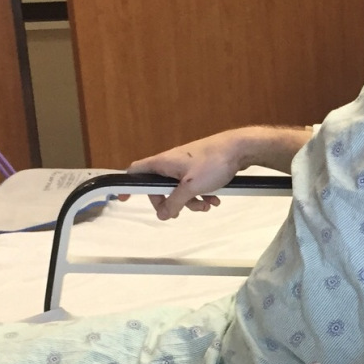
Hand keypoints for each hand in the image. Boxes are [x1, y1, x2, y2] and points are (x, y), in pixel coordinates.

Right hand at [125, 131, 248, 218]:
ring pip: (179, 189)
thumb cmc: (212, 163)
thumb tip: (162, 214)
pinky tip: (214, 199)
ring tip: (207, 205)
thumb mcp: (190, 187)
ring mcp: (185, 165)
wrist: (239, 149)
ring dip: (191, 201)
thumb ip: (174, 202)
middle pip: (160, 187)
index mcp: (163, 163)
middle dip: (170, 202)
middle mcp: (171, 163)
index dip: (128, 184)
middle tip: (178, 212)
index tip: (124, 197)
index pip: (136, 171)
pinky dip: (201, 194)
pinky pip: (193, 185)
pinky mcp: (199, 168)